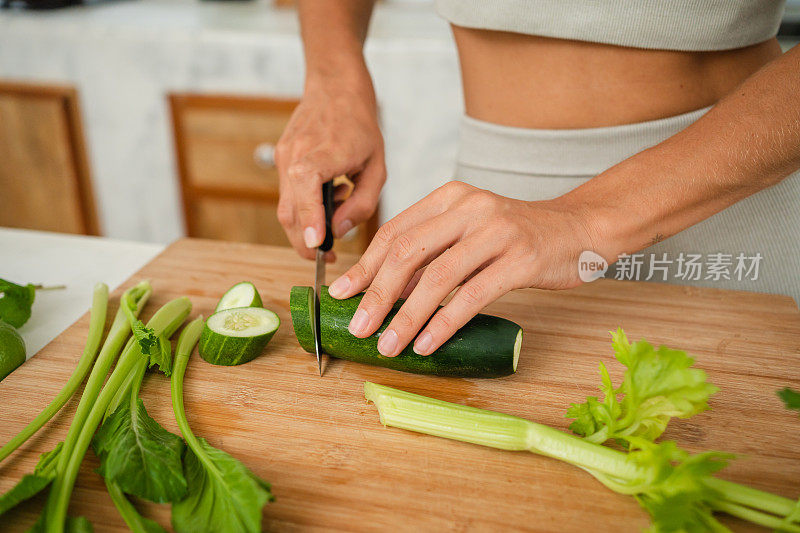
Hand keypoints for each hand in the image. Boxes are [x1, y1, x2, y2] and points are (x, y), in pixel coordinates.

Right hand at [275, 80, 384, 259]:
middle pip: (290, 210)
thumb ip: (362, 202)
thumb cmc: (360, 126)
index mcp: (325, 151)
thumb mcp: (377, 166)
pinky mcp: (281, 159)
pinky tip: (330, 195)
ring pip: (286, 207)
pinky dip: (305, 207)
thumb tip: (340, 230)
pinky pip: (288, 194)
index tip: (317, 243)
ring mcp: (284, 156)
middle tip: (327, 257)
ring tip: (336, 214)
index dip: (310, 217)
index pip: (306, 186)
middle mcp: (296, 154)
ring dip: (306, 226)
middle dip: (305, 241)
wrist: (335, 88)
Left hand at [327, 181, 595, 355]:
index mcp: (450, 197)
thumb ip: (431, 251)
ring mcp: (497, 232)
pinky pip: (472, 296)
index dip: (365, 266)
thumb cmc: (517, 235)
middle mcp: (470, 207)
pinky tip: (427, 343)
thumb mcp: (469, 230)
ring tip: (389, 345)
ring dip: (407, 316)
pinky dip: (445, 323)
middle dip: (377, 294)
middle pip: (408, 253)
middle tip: (359, 327)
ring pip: (437, 277)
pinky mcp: (521, 260)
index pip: (395, 231)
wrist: (580, 228)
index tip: (342, 295)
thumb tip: (385, 291)